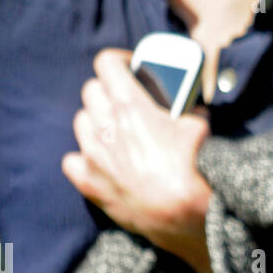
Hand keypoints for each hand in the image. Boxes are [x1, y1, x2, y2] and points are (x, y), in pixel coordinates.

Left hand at [62, 48, 215, 272]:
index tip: (129, 66)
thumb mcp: (200, 126)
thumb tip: (192, 109)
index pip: (106, 64)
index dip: (119, 61)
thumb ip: (189, 110)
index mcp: (130, 104)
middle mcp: (105, 125)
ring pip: (81, 121)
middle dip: (108, 90)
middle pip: (91, 90)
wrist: (180, 212)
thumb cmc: (193, 167)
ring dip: (95, 120)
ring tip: (115, 129)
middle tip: (126, 99)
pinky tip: (102, 160)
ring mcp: (92, 154)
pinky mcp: (88, 181)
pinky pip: (72, 159)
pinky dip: (84, 156)